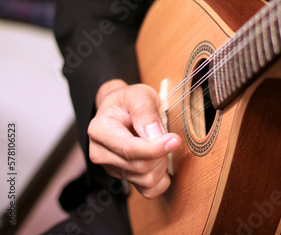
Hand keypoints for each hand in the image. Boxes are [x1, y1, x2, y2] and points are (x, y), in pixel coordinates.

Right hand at [88, 79, 180, 198]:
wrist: (122, 108)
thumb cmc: (129, 101)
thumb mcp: (139, 95)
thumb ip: (145, 112)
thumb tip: (154, 135)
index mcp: (100, 130)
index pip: (129, 149)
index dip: (155, 148)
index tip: (175, 140)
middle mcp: (100, 153)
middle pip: (140, 166)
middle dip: (161, 153)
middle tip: (165, 135)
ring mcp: (111, 168)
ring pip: (146, 180)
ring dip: (162, 164)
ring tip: (159, 144)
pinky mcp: (123, 178)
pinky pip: (149, 190)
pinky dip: (161, 179)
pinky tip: (160, 161)